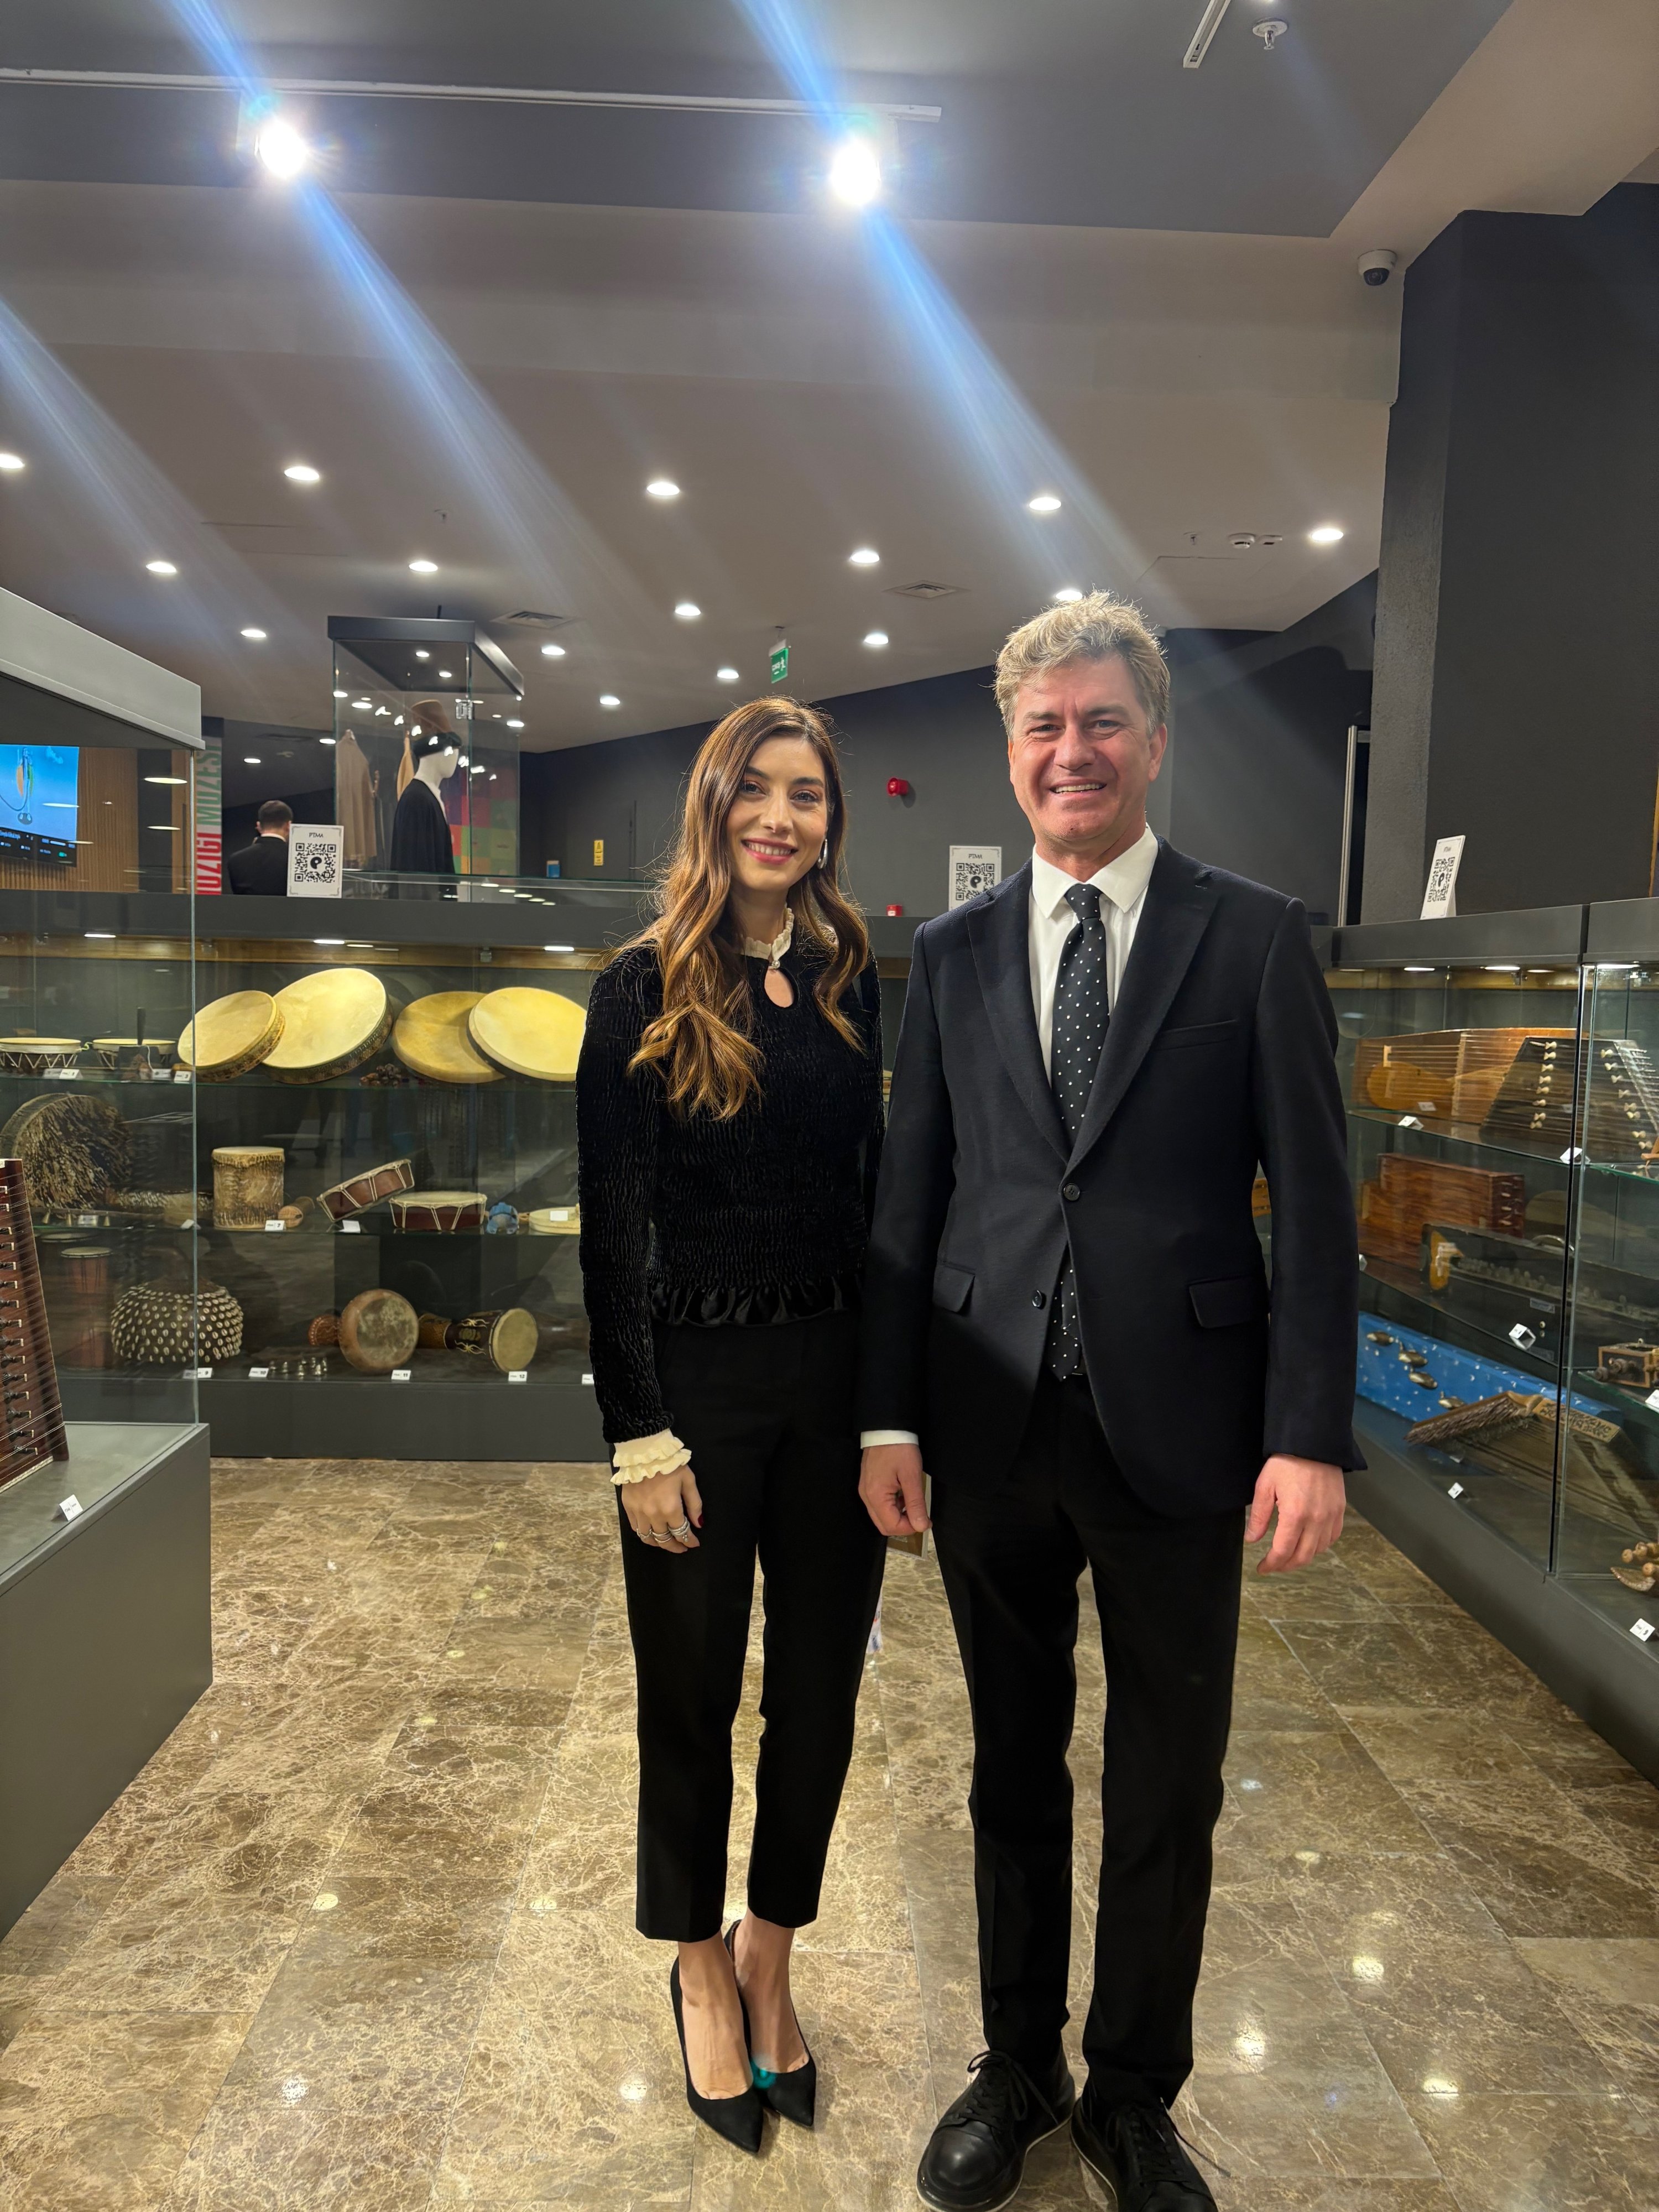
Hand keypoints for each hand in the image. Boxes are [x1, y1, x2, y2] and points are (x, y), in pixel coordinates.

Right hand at [619, 1466, 702, 1554]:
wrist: (644, 1451)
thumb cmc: (670, 1464)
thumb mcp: (688, 1481)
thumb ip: (694, 1504)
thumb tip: (699, 1524)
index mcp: (670, 1508)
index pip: (681, 1532)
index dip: (689, 1541)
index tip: (694, 1543)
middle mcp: (653, 1515)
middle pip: (664, 1539)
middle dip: (675, 1546)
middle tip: (682, 1547)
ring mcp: (638, 1512)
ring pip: (647, 1538)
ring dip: (658, 1543)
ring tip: (666, 1543)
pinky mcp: (628, 1507)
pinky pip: (635, 1528)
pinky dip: (644, 1534)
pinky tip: (650, 1532)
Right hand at [860, 1443, 929, 1537]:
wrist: (886, 1427)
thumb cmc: (899, 1448)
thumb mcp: (911, 1476)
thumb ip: (915, 1504)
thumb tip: (921, 1526)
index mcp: (875, 1496)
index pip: (891, 1526)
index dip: (910, 1528)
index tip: (925, 1520)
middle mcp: (866, 1496)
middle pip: (883, 1525)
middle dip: (903, 1525)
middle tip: (919, 1514)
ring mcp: (865, 1490)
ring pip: (881, 1516)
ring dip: (898, 1515)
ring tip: (912, 1501)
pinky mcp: (868, 1484)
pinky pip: (879, 1505)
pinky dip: (892, 1506)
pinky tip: (903, 1493)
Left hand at [1246, 1454, 1344, 1572]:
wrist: (1314, 1444)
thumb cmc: (1286, 1462)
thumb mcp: (1265, 1486)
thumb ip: (1259, 1516)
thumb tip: (1252, 1540)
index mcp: (1295, 1514)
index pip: (1282, 1551)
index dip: (1271, 1564)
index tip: (1262, 1568)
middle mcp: (1316, 1519)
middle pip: (1302, 1556)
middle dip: (1285, 1566)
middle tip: (1273, 1566)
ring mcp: (1331, 1516)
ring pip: (1318, 1550)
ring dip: (1302, 1558)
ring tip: (1288, 1556)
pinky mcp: (1340, 1510)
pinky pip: (1332, 1538)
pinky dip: (1320, 1546)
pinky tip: (1308, 1544)